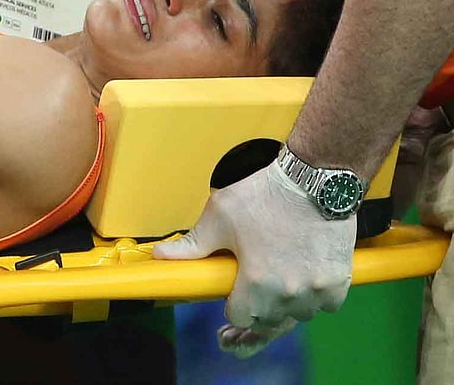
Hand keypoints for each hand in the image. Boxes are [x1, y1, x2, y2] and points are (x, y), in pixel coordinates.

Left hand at [152, 162, 356, 357]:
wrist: (314, 179)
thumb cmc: (266, 195)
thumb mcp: (219, 217)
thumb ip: (192, 245)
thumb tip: (161, 256)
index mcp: (256, 282)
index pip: (240, 318)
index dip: (233, 308)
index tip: (234, 296)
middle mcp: (289, 292)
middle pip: (269, 321)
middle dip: (258, 309)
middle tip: (254, 292)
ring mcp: (318, 288)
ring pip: (298, 315)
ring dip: (287, 306)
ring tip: (277, 285)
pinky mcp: (340, 279)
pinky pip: (326, 305)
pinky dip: (315, 298)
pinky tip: (303, 281)